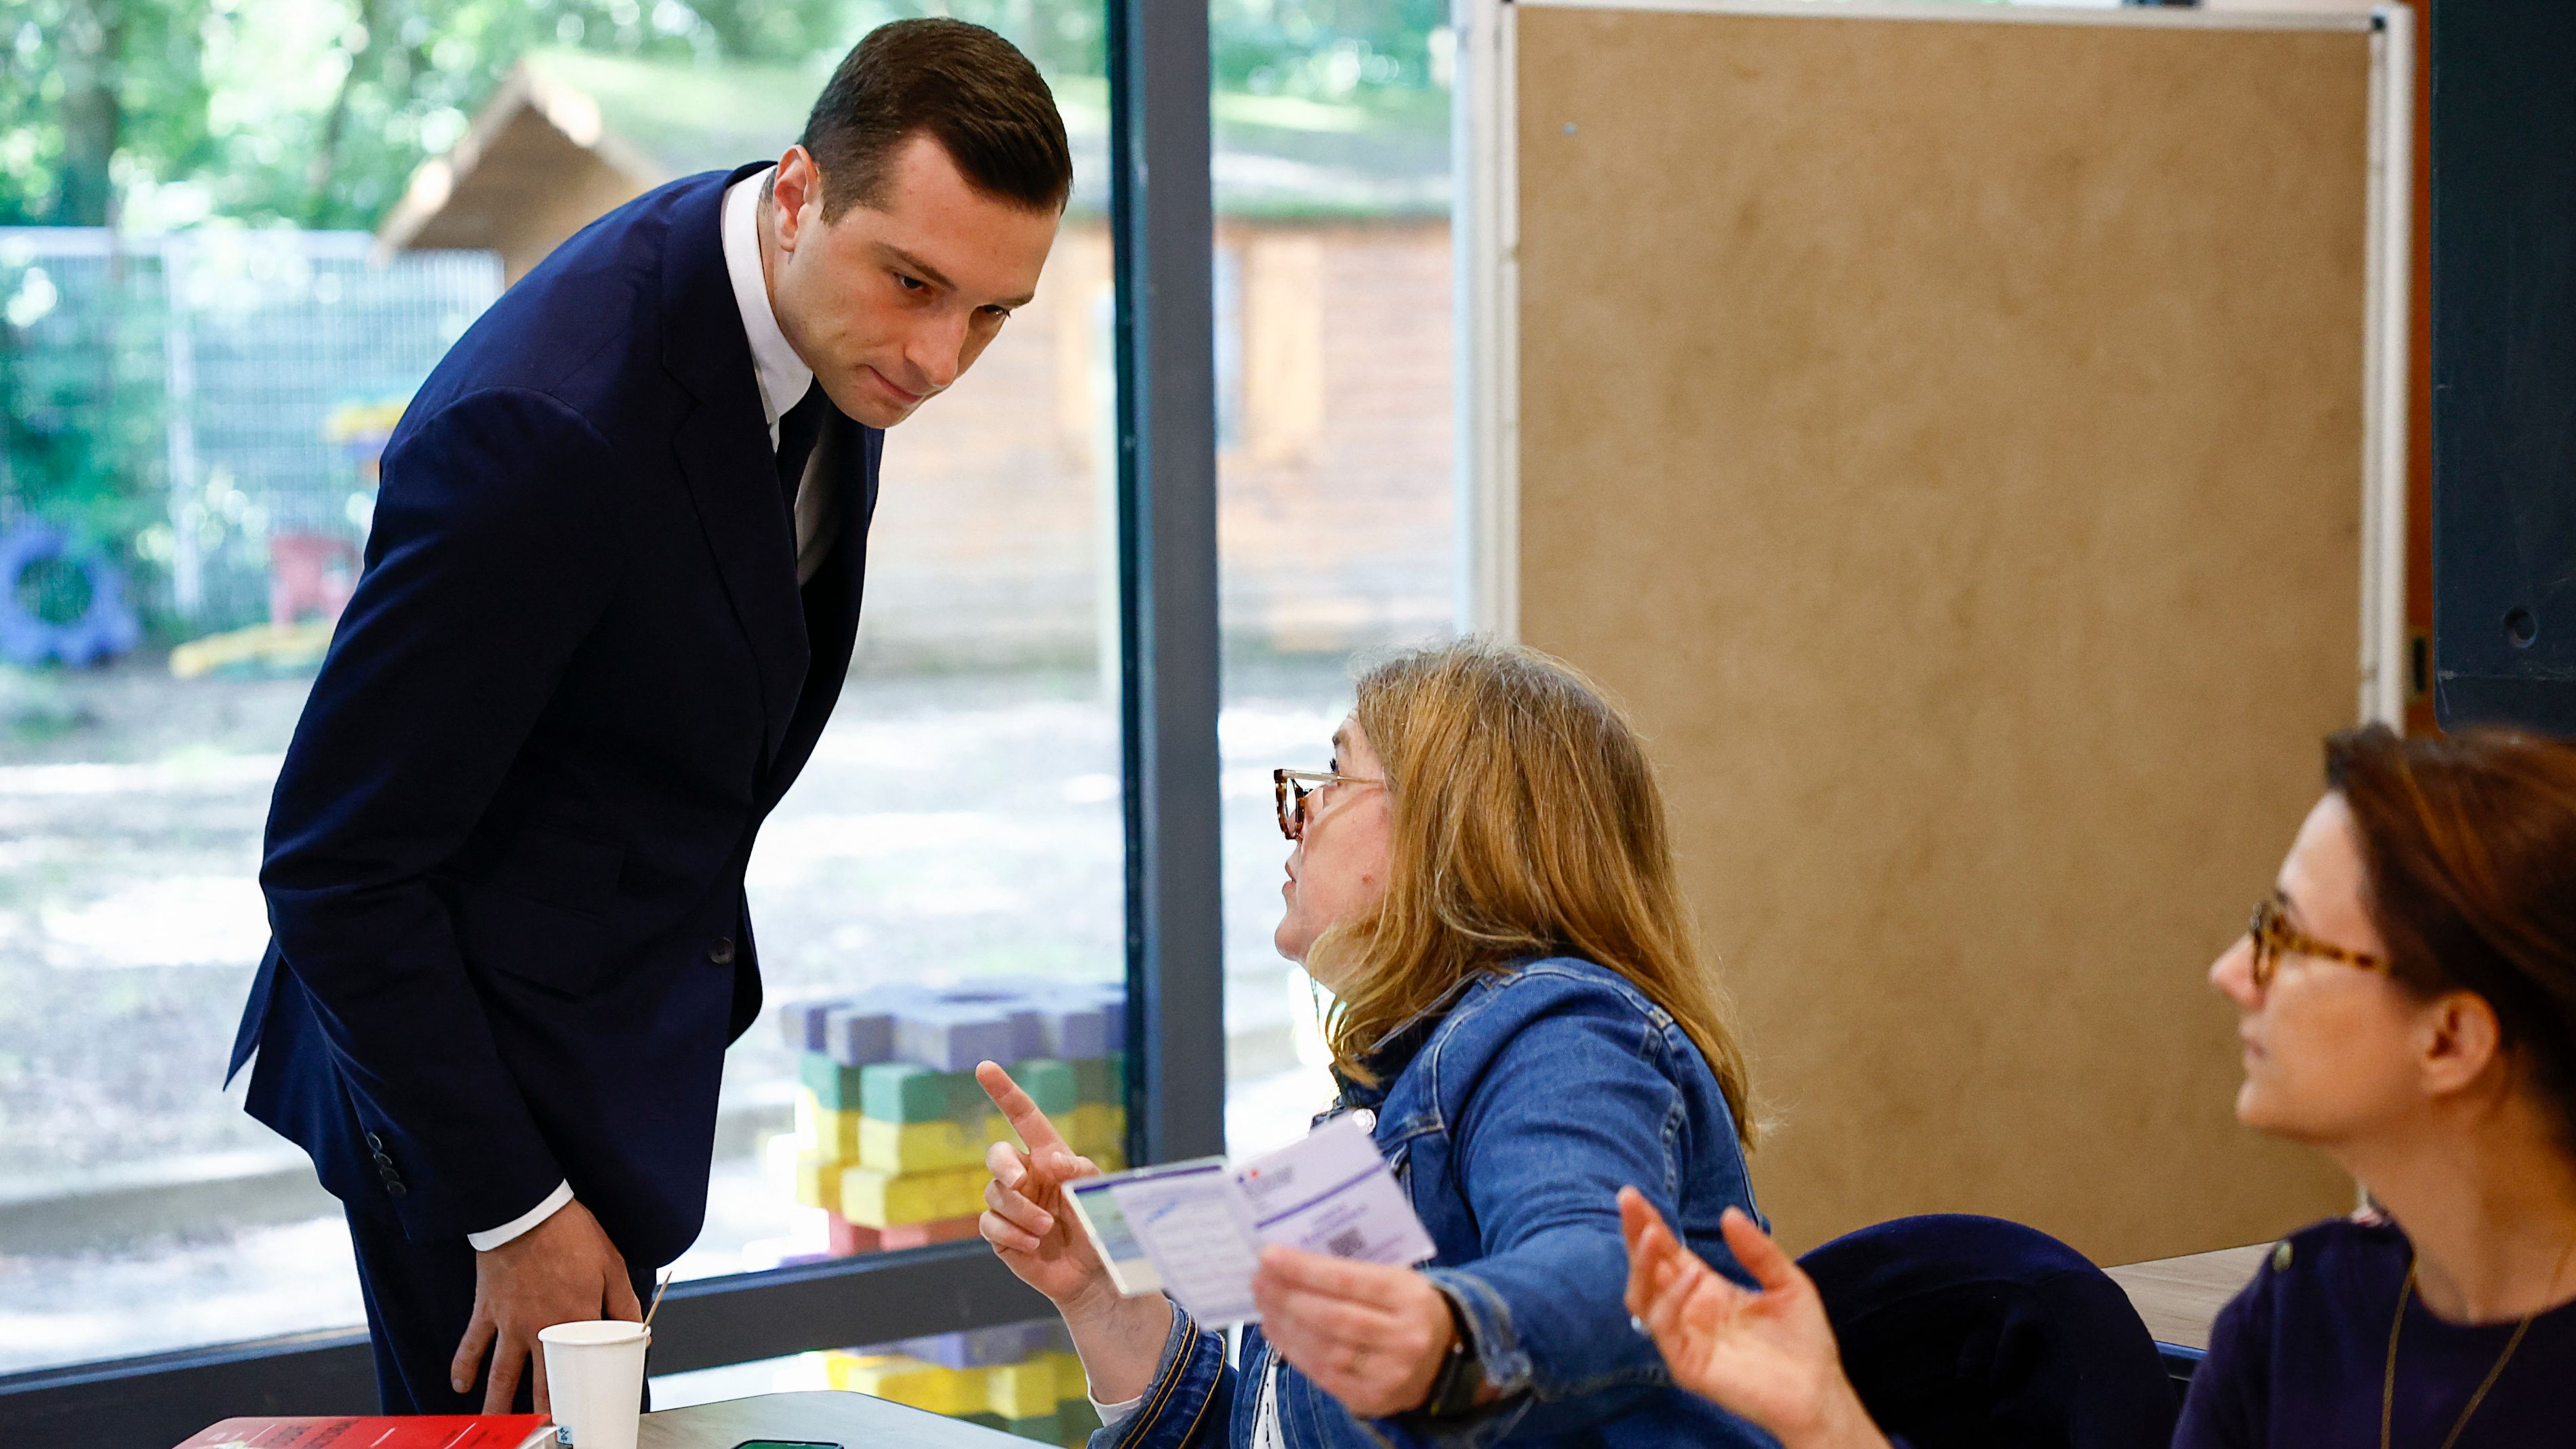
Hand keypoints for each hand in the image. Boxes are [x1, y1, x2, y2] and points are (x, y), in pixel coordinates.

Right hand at [451, 1197, 640, 1414]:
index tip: (582, 1416)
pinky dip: (463, 1366)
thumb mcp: (612, 1264)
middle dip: (543, 1412)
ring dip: (498, 1404)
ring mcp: (510, 1324)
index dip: (582, 1395)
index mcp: (576, 1320)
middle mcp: (541, 1330)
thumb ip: (625, 1303)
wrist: (527, 1210)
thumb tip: (639, 1333)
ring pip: (502, 1374)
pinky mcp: (487, 1311)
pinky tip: (460, 1386)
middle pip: (540, 1382)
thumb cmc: (572, 1233)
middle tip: (544, 1432)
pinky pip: (471, 1345)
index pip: (582, 1368)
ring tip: (498, 1426)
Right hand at [975, 1061, 1115, 1314]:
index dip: (1004, 1092)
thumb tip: (1051, 1161)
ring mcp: (1010, 1205)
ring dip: (1020, 1210)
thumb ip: (1079, 1172)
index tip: (984, 1067)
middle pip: (997, 1154)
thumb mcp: (1097, 1193)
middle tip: (1021, 1181)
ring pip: (995, 1193)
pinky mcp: (1000, 1234)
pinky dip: (1012, 1233)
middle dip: (1004, 1163)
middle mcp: (1025, 1176)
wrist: (1093, 1275)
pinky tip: (1033, 1244)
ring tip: (1045, 1228)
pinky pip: (990, 1224)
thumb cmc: (1098, 1227)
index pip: (1023, 1117)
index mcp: (1048, 1157)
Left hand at [1251, 1245, 1457, 1418]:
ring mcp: (1389, 1373)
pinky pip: (1324, 1374)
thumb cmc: (1406, 1307)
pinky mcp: (1373, 1398)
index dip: (1304, 1269)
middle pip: (1333, 1318)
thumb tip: (1291, 1262)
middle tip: (1258, 1280)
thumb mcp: (1395, 1278)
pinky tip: (1276, 1331)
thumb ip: (1351, 1270)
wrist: (1446, 1357)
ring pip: (1325, 1349)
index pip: (1348, 1280)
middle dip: (1287, 1297)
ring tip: (1263, 1304)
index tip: (1269, 1256)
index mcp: (1409, 1297)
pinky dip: (1294, 1351)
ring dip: (1285, 1325)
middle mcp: (1404, 1337)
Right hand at [1617, 1188, 1888, 1448]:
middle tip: (1629, 1202)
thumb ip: (1758, 1251)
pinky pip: (1664, 1329)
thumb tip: (1729, 1214)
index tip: (1633, 1195)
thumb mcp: (1788, 1282)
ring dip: (1642, 1265)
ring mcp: (1684, 1338)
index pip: (1668, 1252)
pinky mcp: (1686, 1364)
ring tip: (1652, 1233)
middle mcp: (1688, 1311)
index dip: (1649, 1224)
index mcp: (1707, 1289)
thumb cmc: (1804, 1342)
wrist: (1819, 1391)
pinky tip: (1688, 1278)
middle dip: (1635, 1235)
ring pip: (1642, 1298)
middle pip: (1647, 1269)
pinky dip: (1670, 1301)